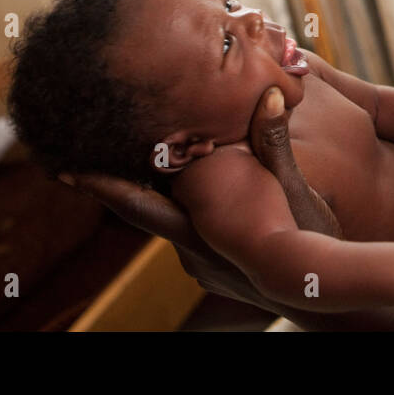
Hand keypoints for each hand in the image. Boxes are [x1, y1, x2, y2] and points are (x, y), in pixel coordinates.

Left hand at [58, 86, 337, 307]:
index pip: (141, 203)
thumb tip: (271, 96)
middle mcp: (192, 247)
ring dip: (153, 186)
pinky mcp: (214, 259)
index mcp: (202, 229)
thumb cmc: (314, 246)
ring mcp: (200, 257)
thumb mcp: (299, 196)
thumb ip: (277, 148)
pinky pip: (186, 222)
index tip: (66, 169)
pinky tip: (186, 180)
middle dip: (116, 178)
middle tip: (76, 154)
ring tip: (131, 151)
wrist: (327, 297)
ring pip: (167, 213)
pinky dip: (179, 200)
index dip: (104, 186)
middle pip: (145, 206)